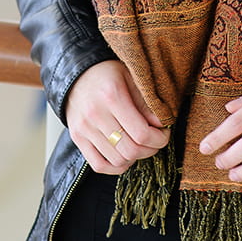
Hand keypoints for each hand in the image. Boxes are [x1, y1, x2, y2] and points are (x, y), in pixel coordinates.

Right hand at [65, 60, 169, 174]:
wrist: (77, 75)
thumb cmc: (109, 74)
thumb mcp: (131, 77)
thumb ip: (146, 102)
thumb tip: (161, 125)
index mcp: (112, 95)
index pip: (141, 132)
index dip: (159, 138)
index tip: (164, 134)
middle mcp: (96, 114)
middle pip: (130, 150)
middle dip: (150, 149)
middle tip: (156, 141)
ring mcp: (84, 128)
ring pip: (117, 160)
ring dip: (135, 157)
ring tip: (141, 145)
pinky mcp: (77, 138)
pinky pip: (99, 165)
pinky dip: (116, 166)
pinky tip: (125, 156)